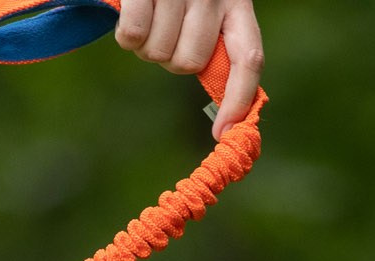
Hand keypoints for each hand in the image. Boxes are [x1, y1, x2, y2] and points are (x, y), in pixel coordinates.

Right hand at [114, 0, 263, 135]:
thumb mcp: (206, 3)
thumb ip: (215, 41)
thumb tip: (224, 113)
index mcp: (236, 0)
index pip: (249, 57)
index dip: (238, 99)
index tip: (224, 133)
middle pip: (189, 63)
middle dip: (168, 58)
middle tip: (161, 33)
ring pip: (160, 52)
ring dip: (144, 45)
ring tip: (145, 15)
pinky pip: (133, 35)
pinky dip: (125, 34)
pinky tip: (128, 12)